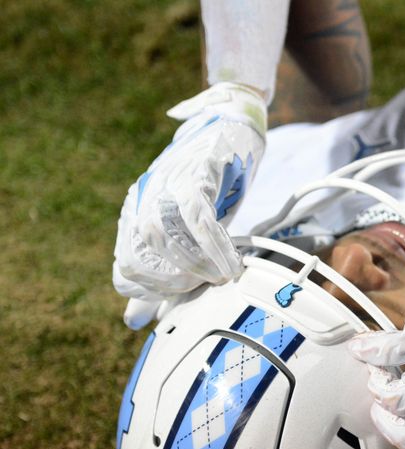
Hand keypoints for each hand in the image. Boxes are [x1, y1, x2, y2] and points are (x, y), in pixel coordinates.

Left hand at [113, 82, 265, 300]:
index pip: (126, 263)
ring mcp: (169, 182)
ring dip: (194, 264)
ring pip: (166, 234)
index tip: (179, 298)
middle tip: (199, 289)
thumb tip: (135, 320)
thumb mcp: (188, 225)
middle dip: (172, 279)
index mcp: (139, 209)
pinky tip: (230, 263)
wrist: (232, 127)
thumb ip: (164, 269)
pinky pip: (200, 219)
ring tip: (219, 278)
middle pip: (142, 250)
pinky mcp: (197, 174)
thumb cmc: (212, 183)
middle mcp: (148, 195)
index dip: (150, 289)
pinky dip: (216, 247)